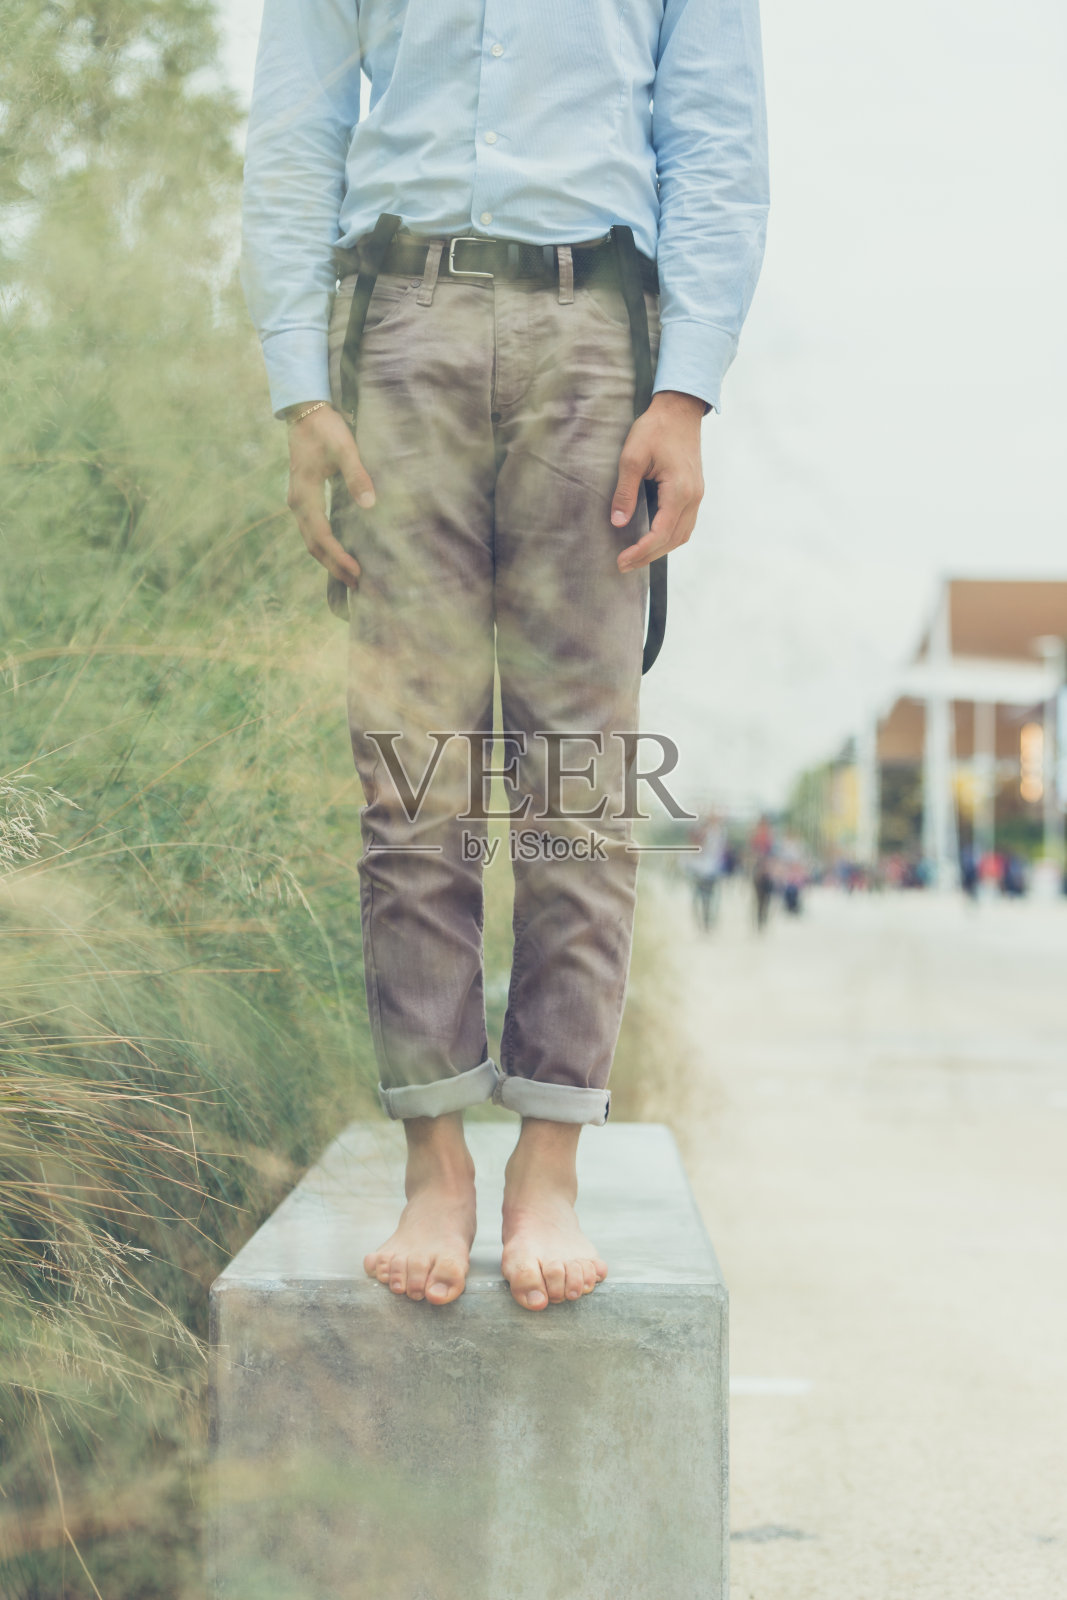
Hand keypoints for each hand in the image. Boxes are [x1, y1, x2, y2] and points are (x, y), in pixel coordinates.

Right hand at [285, 404, 375, 588]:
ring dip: (329, 560)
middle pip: (313, 545)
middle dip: (334, 566)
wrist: (305, 412)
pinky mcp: (304, 500)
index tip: (357, 571)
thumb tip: (370, 504)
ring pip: (311, 540)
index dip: (338, 556)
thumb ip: (357, 475)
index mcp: (304, 494)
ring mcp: (298, 502)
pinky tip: (341, 554)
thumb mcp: (345, 448)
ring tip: (351, 576)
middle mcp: (297, 503)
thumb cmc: (325, 429)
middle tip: (358, 584)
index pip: (321, 535)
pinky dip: (326, 547)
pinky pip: (312, 531)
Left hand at [610, 390, 705, 571]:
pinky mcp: (694, 492)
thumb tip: (618, 523)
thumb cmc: (655, 429)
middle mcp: (693, 497)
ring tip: (636, 557)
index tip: (621, 561)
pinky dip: (669, 537)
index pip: (661, 533)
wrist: (680, 409)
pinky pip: (684, 524)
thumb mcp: (631, 457)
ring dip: (659, 549)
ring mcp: (697, 495)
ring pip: (682, 535)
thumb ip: (625, 492)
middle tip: (623, 565)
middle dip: (648, 556)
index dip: (641, 551)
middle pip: (673, 540)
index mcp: (679, 491)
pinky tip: (652, 539)